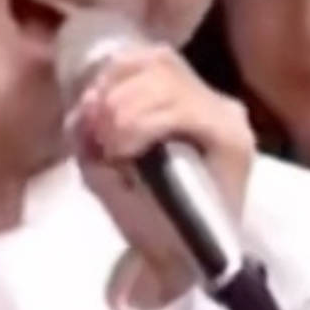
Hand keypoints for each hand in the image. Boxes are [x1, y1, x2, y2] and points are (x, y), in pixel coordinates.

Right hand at [66, 41, 256, 304]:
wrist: (192, 248)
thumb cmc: (166, 237)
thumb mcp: (129, 212)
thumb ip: (101, 165)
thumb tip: (80, 117)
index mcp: (229, 141)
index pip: (183, 108)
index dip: (138, 123)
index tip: (111, 151)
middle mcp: (225, 109)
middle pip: (164, 78)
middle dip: (119, 107)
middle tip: (96, 139)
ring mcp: (209, 95)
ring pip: (157, 62)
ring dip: (113, 89)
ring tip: (96, 124)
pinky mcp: (188, 87)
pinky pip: (150, 60)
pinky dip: (116, 74)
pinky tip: (100, 99)